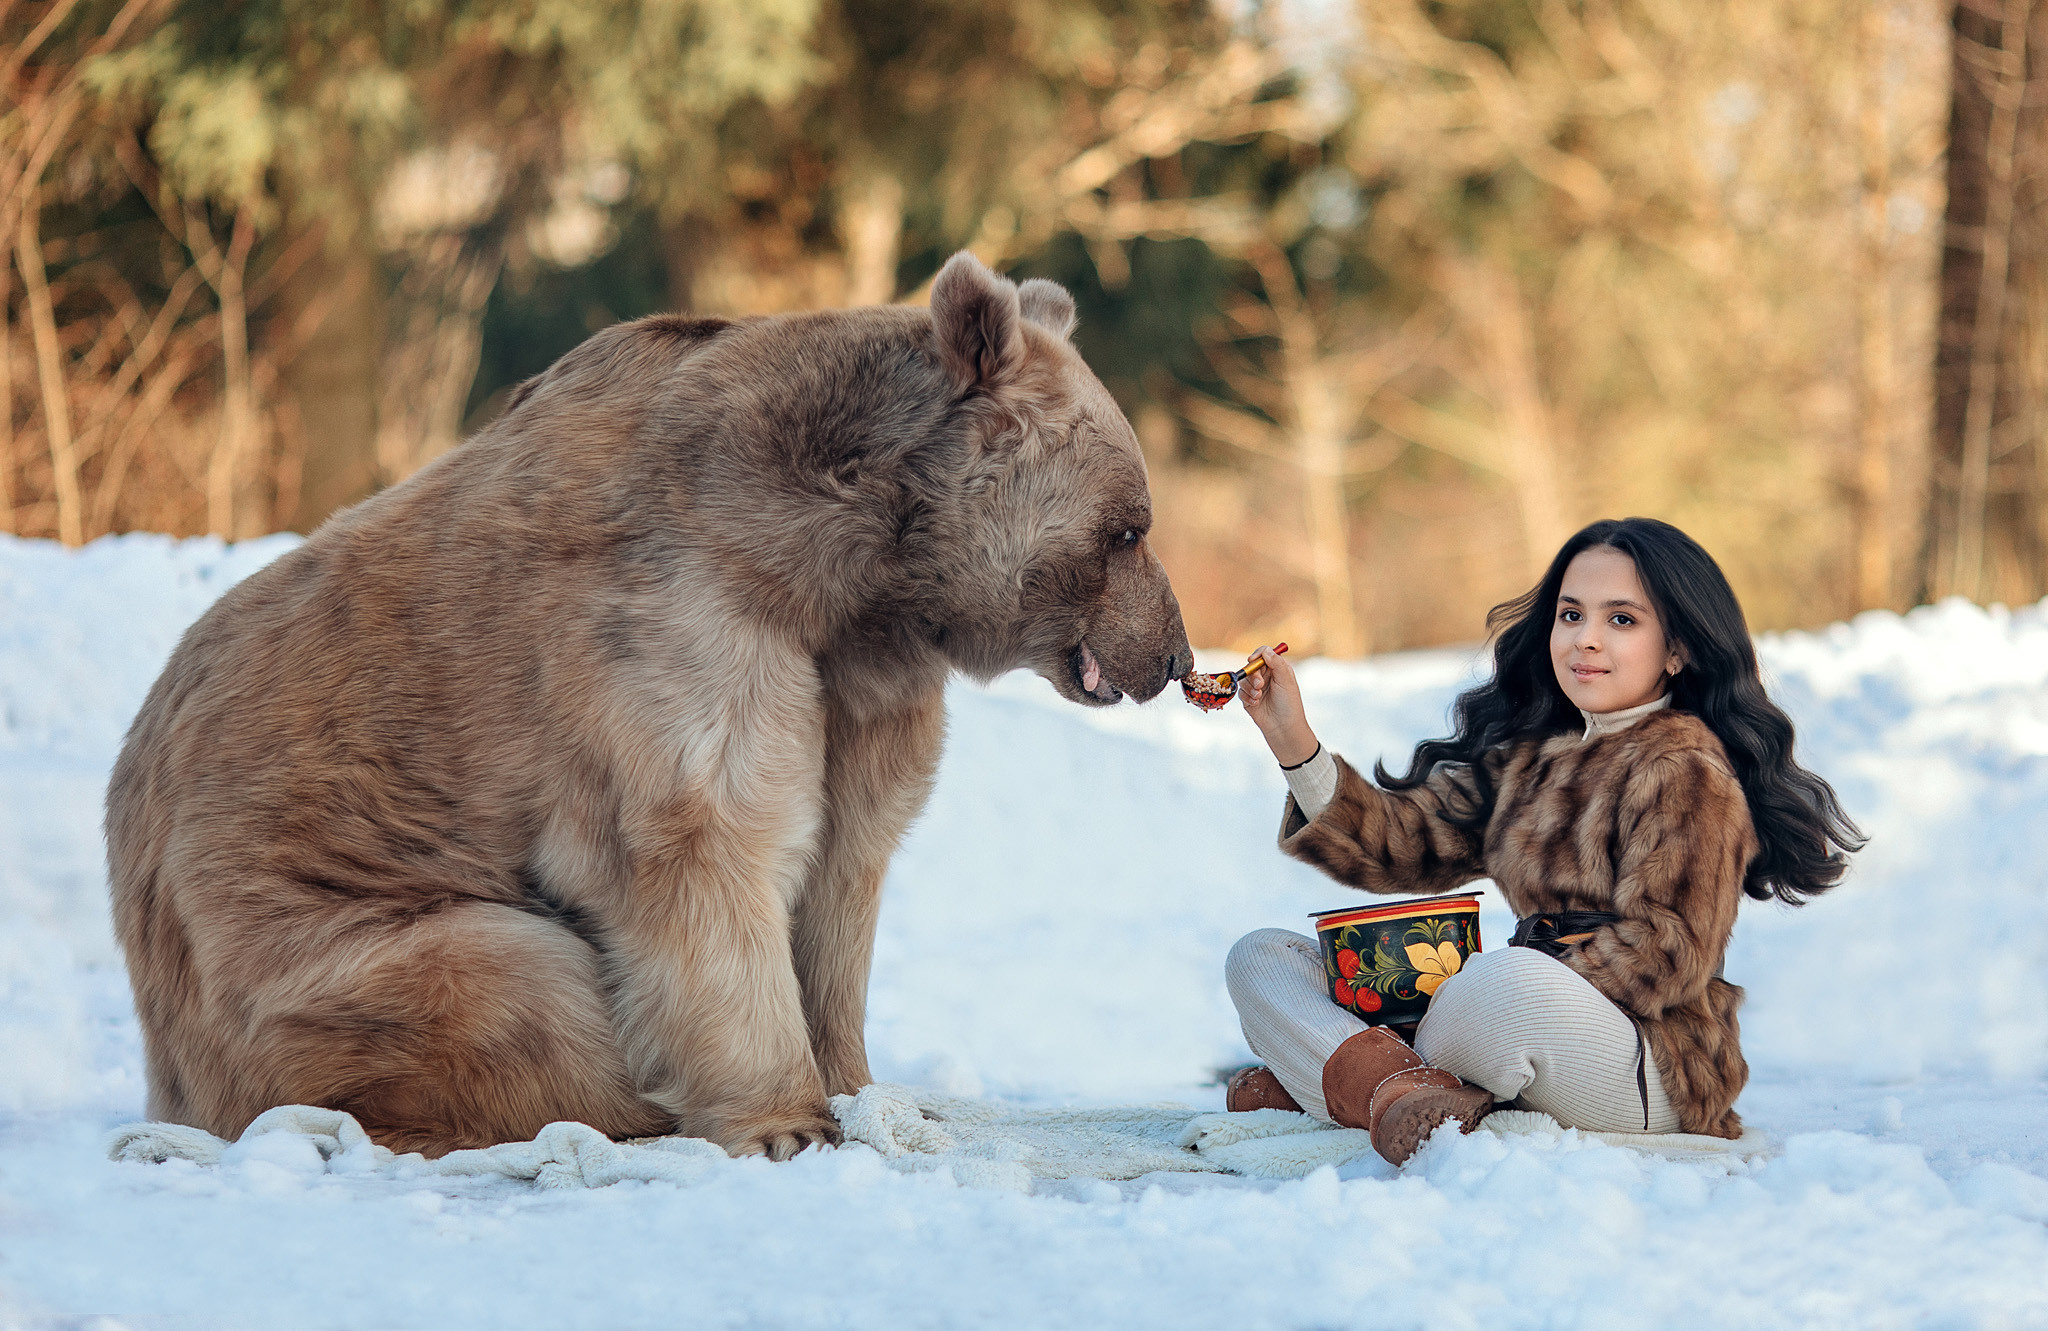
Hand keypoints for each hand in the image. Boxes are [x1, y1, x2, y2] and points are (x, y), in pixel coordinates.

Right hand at [1238, 644, 1319, 766]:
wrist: (1283, 727)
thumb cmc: (1288, 703)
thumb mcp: (1286, 680)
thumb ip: (1276, 663)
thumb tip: (1266, 650)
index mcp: (1278, 669)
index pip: (1264, 654)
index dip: (1258, 655)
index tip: (1253, 659)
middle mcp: (1267, 676)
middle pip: (1251, 666)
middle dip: (1253, 674)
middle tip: (1260, 685)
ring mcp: (1257, 687)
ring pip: (1244, 679)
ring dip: (1250, 687)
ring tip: (1259, 696)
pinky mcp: (1248, 698)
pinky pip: (1240, 691)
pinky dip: (1247, 696)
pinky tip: (1256, 703)